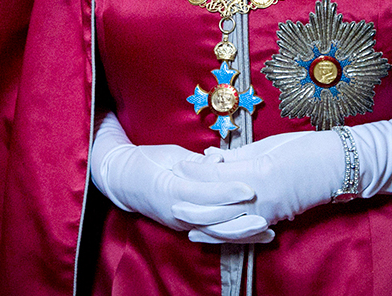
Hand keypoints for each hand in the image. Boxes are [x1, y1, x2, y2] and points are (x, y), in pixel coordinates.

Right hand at [89, 113, 256, 233]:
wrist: (123, 181)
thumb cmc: (146, 160)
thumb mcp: (170, 154)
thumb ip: (196, 162)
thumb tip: (219, 160)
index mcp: (169, 188)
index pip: (202, 193)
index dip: (227, 192)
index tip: (250, 189)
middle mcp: (175, 211)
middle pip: (211, 219)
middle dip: (239, 219)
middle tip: (265, 214)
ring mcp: (180, 223)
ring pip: (214, 232)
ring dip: (242, 234)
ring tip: (267, 231)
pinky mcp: (185, 227)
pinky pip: (211, 234)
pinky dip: (233, 237)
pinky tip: (254, 237)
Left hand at [177, 129, 343, 240]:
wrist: (335, 165)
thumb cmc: (304, 148)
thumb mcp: (267, 146)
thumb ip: (238, 156)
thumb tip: (211, 157)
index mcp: (257, 172)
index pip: (217, 176)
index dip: (195, 172)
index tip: (179, 166)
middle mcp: (260, 196)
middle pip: (218, 204)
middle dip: (193, 202)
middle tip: (172, 196)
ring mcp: (268, 211)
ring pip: (229, 224)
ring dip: (205, 224)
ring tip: (185, 221)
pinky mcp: (274, 218)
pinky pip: (245, 229)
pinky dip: (227, 232)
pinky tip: (214, 232)